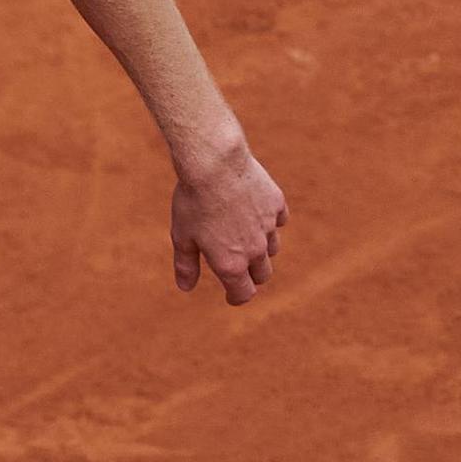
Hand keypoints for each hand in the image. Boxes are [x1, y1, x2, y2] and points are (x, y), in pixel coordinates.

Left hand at [171, 139, 286, 303]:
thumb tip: (185, 288)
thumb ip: (186, 265)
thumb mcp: (182, 236)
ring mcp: (269, 227)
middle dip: (251, 277)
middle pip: (262, 275)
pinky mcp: (276, 204)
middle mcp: (254, 250)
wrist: (215, 164)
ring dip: (262, 250)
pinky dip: (270, 222)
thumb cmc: (193, 201)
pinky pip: (278, 220)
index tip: (231, 296)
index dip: (236, 298)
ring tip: (245, 238)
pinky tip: (255, 213)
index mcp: (231, 264)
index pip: (244, 293)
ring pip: (273, 249)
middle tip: (239, 268)